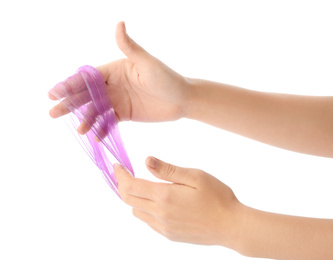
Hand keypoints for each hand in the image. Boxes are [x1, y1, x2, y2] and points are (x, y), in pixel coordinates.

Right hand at [49, 22, 189, 133]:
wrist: (183, 100)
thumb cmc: (167, 78)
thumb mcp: (147, 63)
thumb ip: (130, 47)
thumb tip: (119, 23)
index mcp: (114, 70)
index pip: (87, 78)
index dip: (70, 84)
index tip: (54, 93)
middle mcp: (112, 85)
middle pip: (86, 95)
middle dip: (69, 103)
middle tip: (53, 113)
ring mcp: (117, 101)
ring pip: (96, 110)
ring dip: (85, 118)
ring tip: (78, 129)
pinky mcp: (124, 114)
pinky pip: (108, 121)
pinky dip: (101, 128)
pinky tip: (95, 136)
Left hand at [114, 157, 243, 247]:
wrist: (231, 226)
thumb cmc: (217, 197)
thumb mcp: (195, 176)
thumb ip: (168, 169)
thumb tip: (146, 160)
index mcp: (164, 196)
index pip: (131, 185)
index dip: (120, 174)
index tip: (117, 165)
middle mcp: (160, 214)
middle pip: (128, 199)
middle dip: (122, 184)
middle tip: (123, 173)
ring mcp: (163, 227)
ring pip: (136, 211)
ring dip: (132, 198)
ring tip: (139, 186)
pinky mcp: (169, 235)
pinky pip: (148, 222)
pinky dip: (143, 209)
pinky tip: (154, 202)